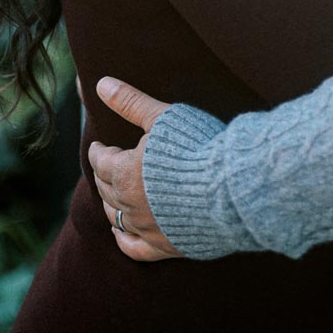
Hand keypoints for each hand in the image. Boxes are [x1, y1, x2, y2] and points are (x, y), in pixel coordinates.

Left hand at [89, 77, 182, 262]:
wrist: (232, 187)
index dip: (99, 151)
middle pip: (106, 189)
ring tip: (113, 193)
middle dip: (104, 175)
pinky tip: (121, 233)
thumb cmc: (198, 146)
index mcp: (125, 172)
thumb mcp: (162, 117)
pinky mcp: (166, 245)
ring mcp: (147, 228)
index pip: (101, 161)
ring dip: (111, 203)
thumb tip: (101, 84)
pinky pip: (134, 249)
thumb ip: (130, 102)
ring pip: (116, 217)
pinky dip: (123, 240)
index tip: (100, 145)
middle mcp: (130, 204)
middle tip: (106, 165)